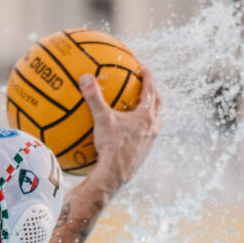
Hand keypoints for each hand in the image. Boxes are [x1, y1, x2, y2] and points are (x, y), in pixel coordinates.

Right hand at [79, 65, 162, 194]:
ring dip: (151, 110)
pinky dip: (141, 126)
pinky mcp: (145, 152)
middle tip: (147, 83)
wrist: (115, 175)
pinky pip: (146, 134)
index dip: (148, 77)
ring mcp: (151, 141)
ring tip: (142, 105)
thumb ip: (94, 97)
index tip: (144, 67)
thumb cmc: (111, 147)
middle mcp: (153, 127)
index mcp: (146, 116)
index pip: (151, 90)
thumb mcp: (102, 119)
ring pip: (155, 120)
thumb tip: (85, 77)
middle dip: (153, 92)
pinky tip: (130, 129)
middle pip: (158, 104)